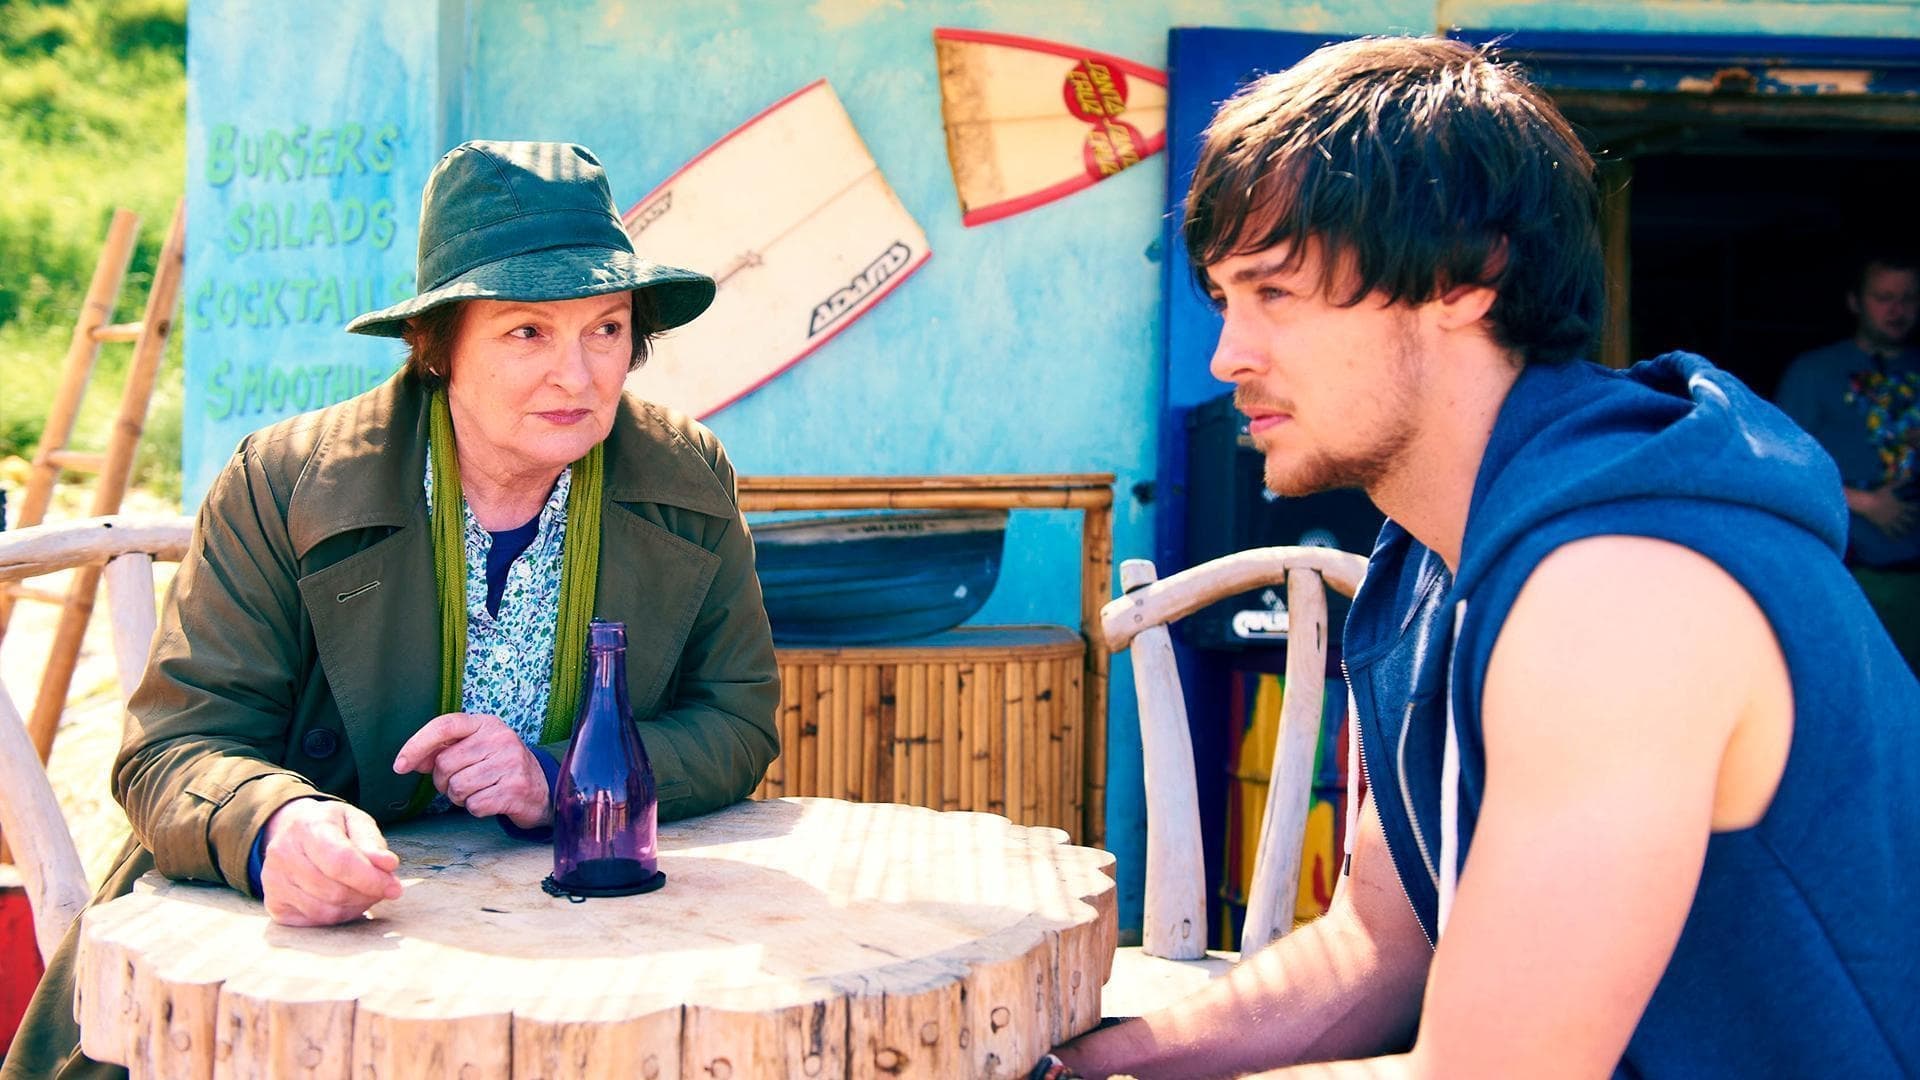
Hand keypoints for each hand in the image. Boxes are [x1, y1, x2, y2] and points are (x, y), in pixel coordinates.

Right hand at [260, 798, 402, 925]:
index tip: (394, 888)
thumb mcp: (357, 823)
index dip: (371, 879)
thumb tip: (388, 866)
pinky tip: (344, 901)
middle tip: (380, 888)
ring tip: (363, 893)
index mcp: (308, 827)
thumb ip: (373, 844)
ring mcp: (273, 881)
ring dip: (354, 908)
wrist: (296, 832)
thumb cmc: (334, 828)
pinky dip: (337, 917)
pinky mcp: (274, 905)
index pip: (340, 862)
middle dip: (366, 895)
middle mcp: (283, 854)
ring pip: (325, 912)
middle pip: (334, 891)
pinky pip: (314, 922)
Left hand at [393, 712, 551, 828]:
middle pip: (445, 764)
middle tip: (460, 782)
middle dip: (443, 781)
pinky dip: (475, 808)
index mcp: (486, 724)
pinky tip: (490, 800)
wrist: (542, 788)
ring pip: (457, 787)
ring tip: (477, 791)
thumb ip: (442, 751)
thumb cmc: (499, 766)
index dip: (417, 745)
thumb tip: (409, 761)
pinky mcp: (515, 790)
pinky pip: (474, 805)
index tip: (400, 766)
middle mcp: (500, 739)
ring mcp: (510, 764)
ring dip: (459, 797)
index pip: (444, 726)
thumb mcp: (475, 749)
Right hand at [1856, 481, 1917, 536]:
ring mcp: (1891, 520)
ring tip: (1908, 533)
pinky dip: (1894, 537)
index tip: (1919, 510)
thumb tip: (1909, 477)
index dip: (1917, 509)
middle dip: (1913, 522)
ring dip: (1906, 531)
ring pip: (1901, 528)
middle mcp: (1897, 514)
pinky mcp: (1883, 525)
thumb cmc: (1877, 494)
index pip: (1912, 508)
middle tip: (1915, 523)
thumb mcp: (1889, 487)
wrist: (1866, 502)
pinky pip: (1890, 532)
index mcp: (1900, 505)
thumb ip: (1900, 483)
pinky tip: (1897, 540)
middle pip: (1909, 520)